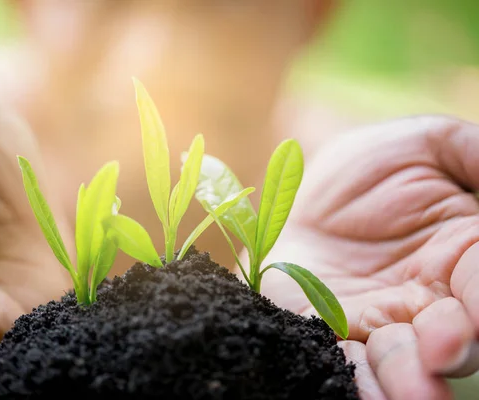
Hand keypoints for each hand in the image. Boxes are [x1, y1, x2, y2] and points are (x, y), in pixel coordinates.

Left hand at [258, 116, 478, 398]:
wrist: (298, 191)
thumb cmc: (367, 168)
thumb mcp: (425, 144)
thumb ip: (474, 156)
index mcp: (463, 252)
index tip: (477, 309)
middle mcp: (429, 299)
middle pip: (457, 336)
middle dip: (455, 346)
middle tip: (444, 350)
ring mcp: (380, 321)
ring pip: (404, 361)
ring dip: (410, 379)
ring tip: (415, 392)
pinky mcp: (329, 332)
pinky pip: (347, 365)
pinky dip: (359, 383)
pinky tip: (360, 391)